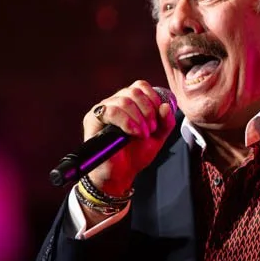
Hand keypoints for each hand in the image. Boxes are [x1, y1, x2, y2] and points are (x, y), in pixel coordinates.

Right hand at [82, 80, 175, 195]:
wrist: (121, 174)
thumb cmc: (137, 154)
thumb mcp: (158, 137)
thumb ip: (166, 122)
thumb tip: (166, 106)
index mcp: (129, 103)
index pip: (140, 86)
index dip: (153, 99)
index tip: (158, 119)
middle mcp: (114, 102)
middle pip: (134, 92)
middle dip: (148, 110)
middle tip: (151, 129)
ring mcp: (103, 109)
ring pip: (124, 100)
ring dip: (139, 118)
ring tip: (143, 134)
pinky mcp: (93, 119)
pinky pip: (111, 110)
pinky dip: (127, 121)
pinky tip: (134, 133)